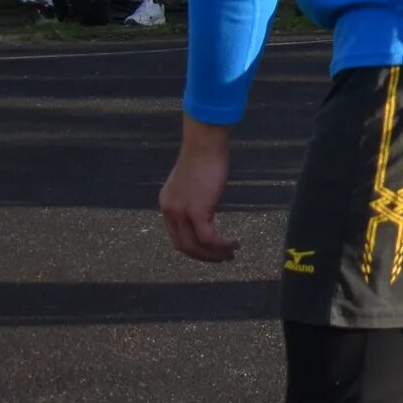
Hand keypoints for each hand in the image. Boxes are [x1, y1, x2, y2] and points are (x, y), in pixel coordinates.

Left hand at [160, 118, 236, 262]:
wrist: (204, 144)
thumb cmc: (203, 156)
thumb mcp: (192, 181)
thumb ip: (194, 196)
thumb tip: (206, 205)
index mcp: (167, 205)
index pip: (176, 236)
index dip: (194, 248)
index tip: (211, 250)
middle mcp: (170, 211)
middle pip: (183, 246)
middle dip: (204, 257)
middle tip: (222, 258)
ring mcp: (182, 212)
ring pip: (196, 246)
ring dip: (215, 255)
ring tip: (232, 254)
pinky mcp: (198, 211)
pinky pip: (209, 238)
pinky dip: (222, 245)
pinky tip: (234, 243)